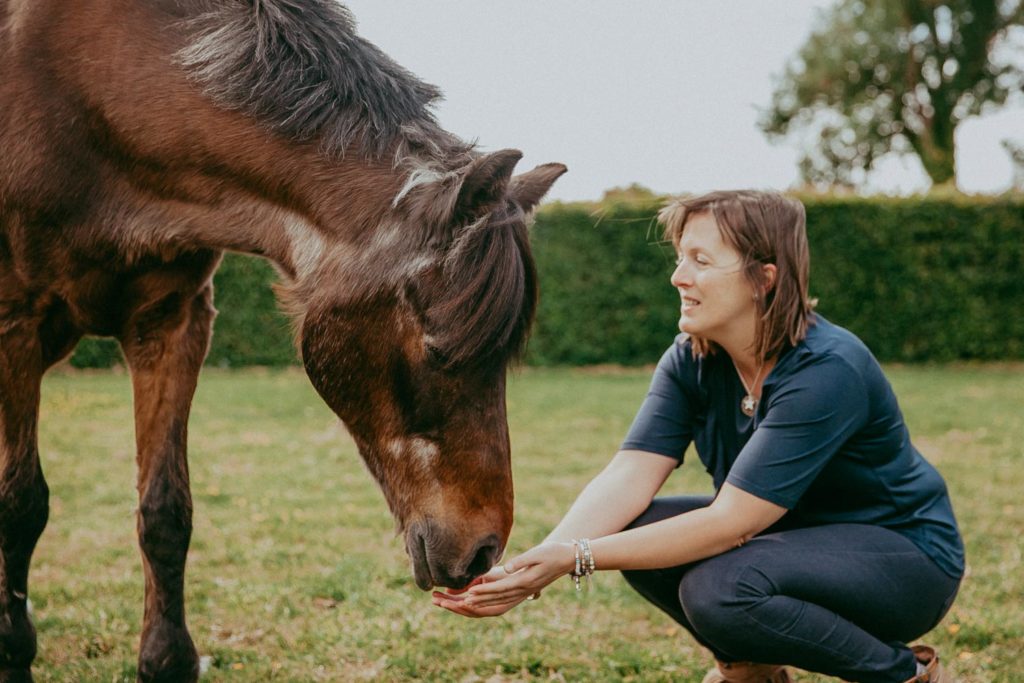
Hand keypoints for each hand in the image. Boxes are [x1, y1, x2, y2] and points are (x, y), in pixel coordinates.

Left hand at [431, 541, 575, 616]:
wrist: (568, 559)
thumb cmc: (553, 552)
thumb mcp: (538, 553)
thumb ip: (522, 561)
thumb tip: (507, 568)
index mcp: (524, 581)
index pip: (500, 589)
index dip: (484, 591)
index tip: (468, 593)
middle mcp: (522, 591)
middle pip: (495, 601)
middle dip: (474, 603)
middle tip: (454, 603)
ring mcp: (523, 594)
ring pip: (497, 605)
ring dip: (477, 606)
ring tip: (460, 605)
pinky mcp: (523, 592)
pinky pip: (502, 603)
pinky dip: (487, 605)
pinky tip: (476, 604)